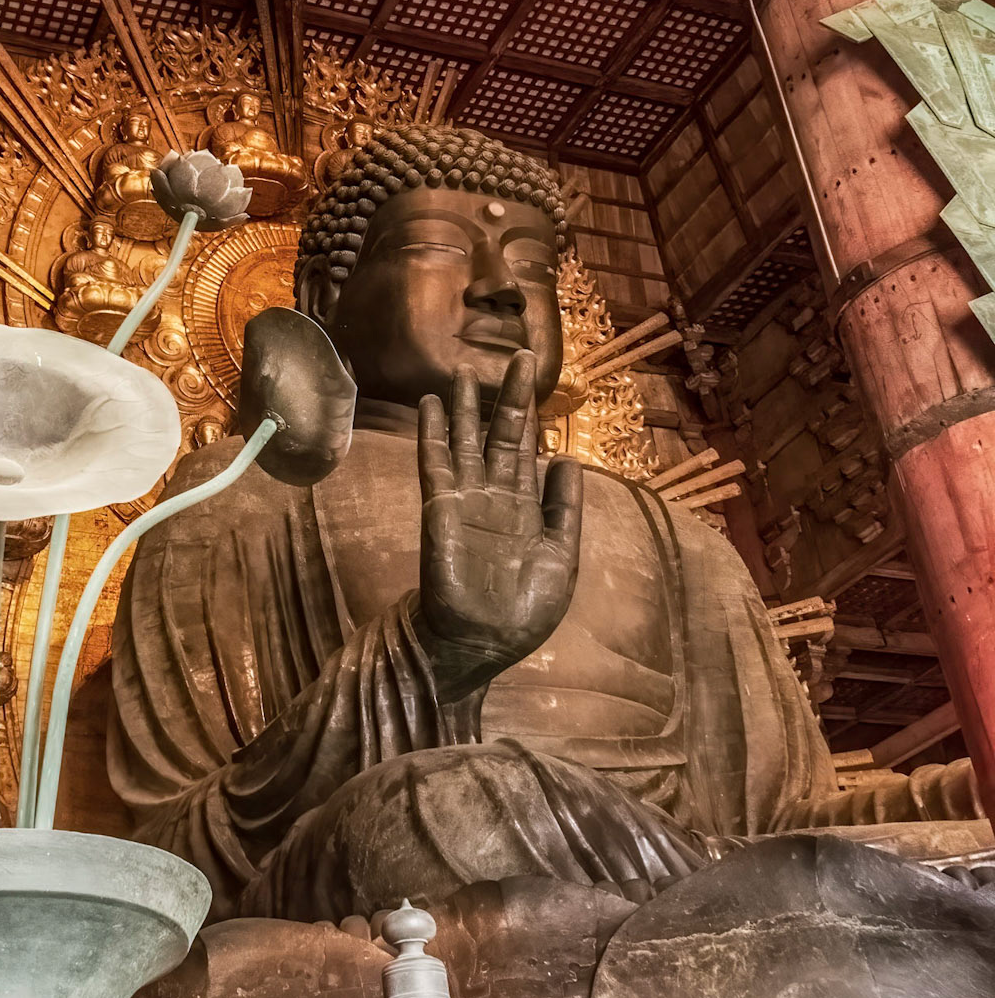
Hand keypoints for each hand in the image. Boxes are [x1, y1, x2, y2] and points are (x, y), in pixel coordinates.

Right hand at [416, 354, 581, 699]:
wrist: (482, 643)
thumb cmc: (523, 611)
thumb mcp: (561, 558)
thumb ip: (565, 510)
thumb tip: (567, 460)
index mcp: (527, 508)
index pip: (529, 449)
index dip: (532, 413)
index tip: (536, 376)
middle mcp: (495, 496)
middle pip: (501, 434)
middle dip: (509, 396)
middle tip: (519, 354)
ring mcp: (466, 500)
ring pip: (466, 441)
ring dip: (465, 407)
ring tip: (464, 372)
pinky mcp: (441, 509)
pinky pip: (436, 463)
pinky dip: (433, 433)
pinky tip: (430, 405)